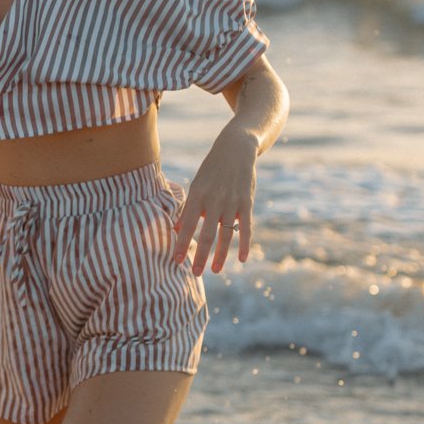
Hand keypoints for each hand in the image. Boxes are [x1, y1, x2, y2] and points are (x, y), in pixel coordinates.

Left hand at [172, 128, 257, 275]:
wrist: (235, 150)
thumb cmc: (211, 170)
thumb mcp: (196, 185)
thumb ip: (189, 208)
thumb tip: (178, 229)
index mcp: (198, 195)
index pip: (188, 225)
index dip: (182, 244)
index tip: (176, 260)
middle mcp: (215, 201)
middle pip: (207, 234)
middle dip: (200, 256)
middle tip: (195, 273)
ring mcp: (232, 203)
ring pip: (226, 235)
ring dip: (220, 255)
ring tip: (214, 270)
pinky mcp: (247, 204)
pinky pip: (246, 229)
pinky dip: (244, 245)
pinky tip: (241, 259)